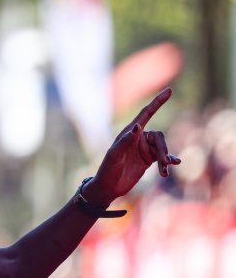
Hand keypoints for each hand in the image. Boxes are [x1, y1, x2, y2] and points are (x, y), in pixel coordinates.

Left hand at [85, 88, 179, 205]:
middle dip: (163, 148)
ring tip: (165, 170)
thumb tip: (138, 126)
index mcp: (129, 132)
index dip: (158, 102)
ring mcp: (145, 149)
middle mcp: (138, 138)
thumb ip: (126, 140)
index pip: (146, 113)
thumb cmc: (108, 169)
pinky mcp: (149, 159)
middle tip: (164, 162)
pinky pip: (164, 157)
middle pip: (159, 136)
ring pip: (163, 147)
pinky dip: (168, 162)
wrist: (109, 187)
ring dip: (166, 158)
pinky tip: (170, 168)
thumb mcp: (115, 155)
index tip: (169, 90)